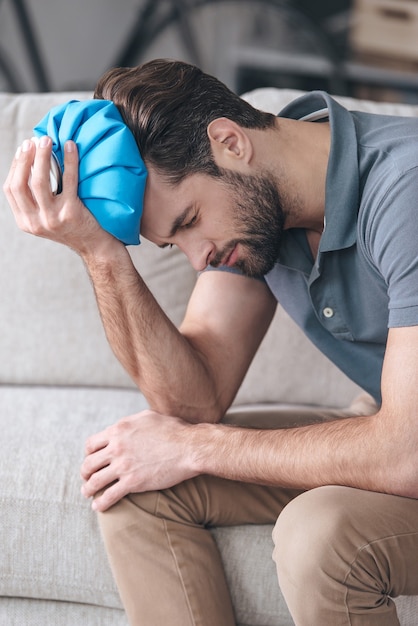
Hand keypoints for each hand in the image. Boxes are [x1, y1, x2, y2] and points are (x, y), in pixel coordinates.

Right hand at [3, 136, 116, 255]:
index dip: (15, 166)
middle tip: (33, 140)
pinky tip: (70, 147)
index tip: (23, 150)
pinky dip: (69, 160)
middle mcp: (36, 222)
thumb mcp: (47, 218)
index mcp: (26, 222)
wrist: (95, 246)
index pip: (11, 189)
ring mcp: (52, 219)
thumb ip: (36, 199)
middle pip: (21, 184)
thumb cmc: (73, 227)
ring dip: (41, 156)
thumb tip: (31, 161)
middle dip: (24, 158)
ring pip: (39, 182)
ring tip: (46, 140)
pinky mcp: (71, 213)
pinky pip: (68, 180)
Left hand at [80, 410, 196, 510]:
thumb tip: (125, 427)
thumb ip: (131, 422)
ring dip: (88, 489)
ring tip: (88, 493)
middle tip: (87, 479)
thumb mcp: (147, 417)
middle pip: (89, 463)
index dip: (88, 454)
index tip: (91, 460)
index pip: (91, 444)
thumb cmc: (173, 430)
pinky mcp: (132, 482)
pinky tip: (98, 507)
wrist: (189, 447)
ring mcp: (123, 465)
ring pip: (95, 481)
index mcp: (118, 430)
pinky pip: (109, 495)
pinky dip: (101, 503)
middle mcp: (116, 447)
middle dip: (85, 473)